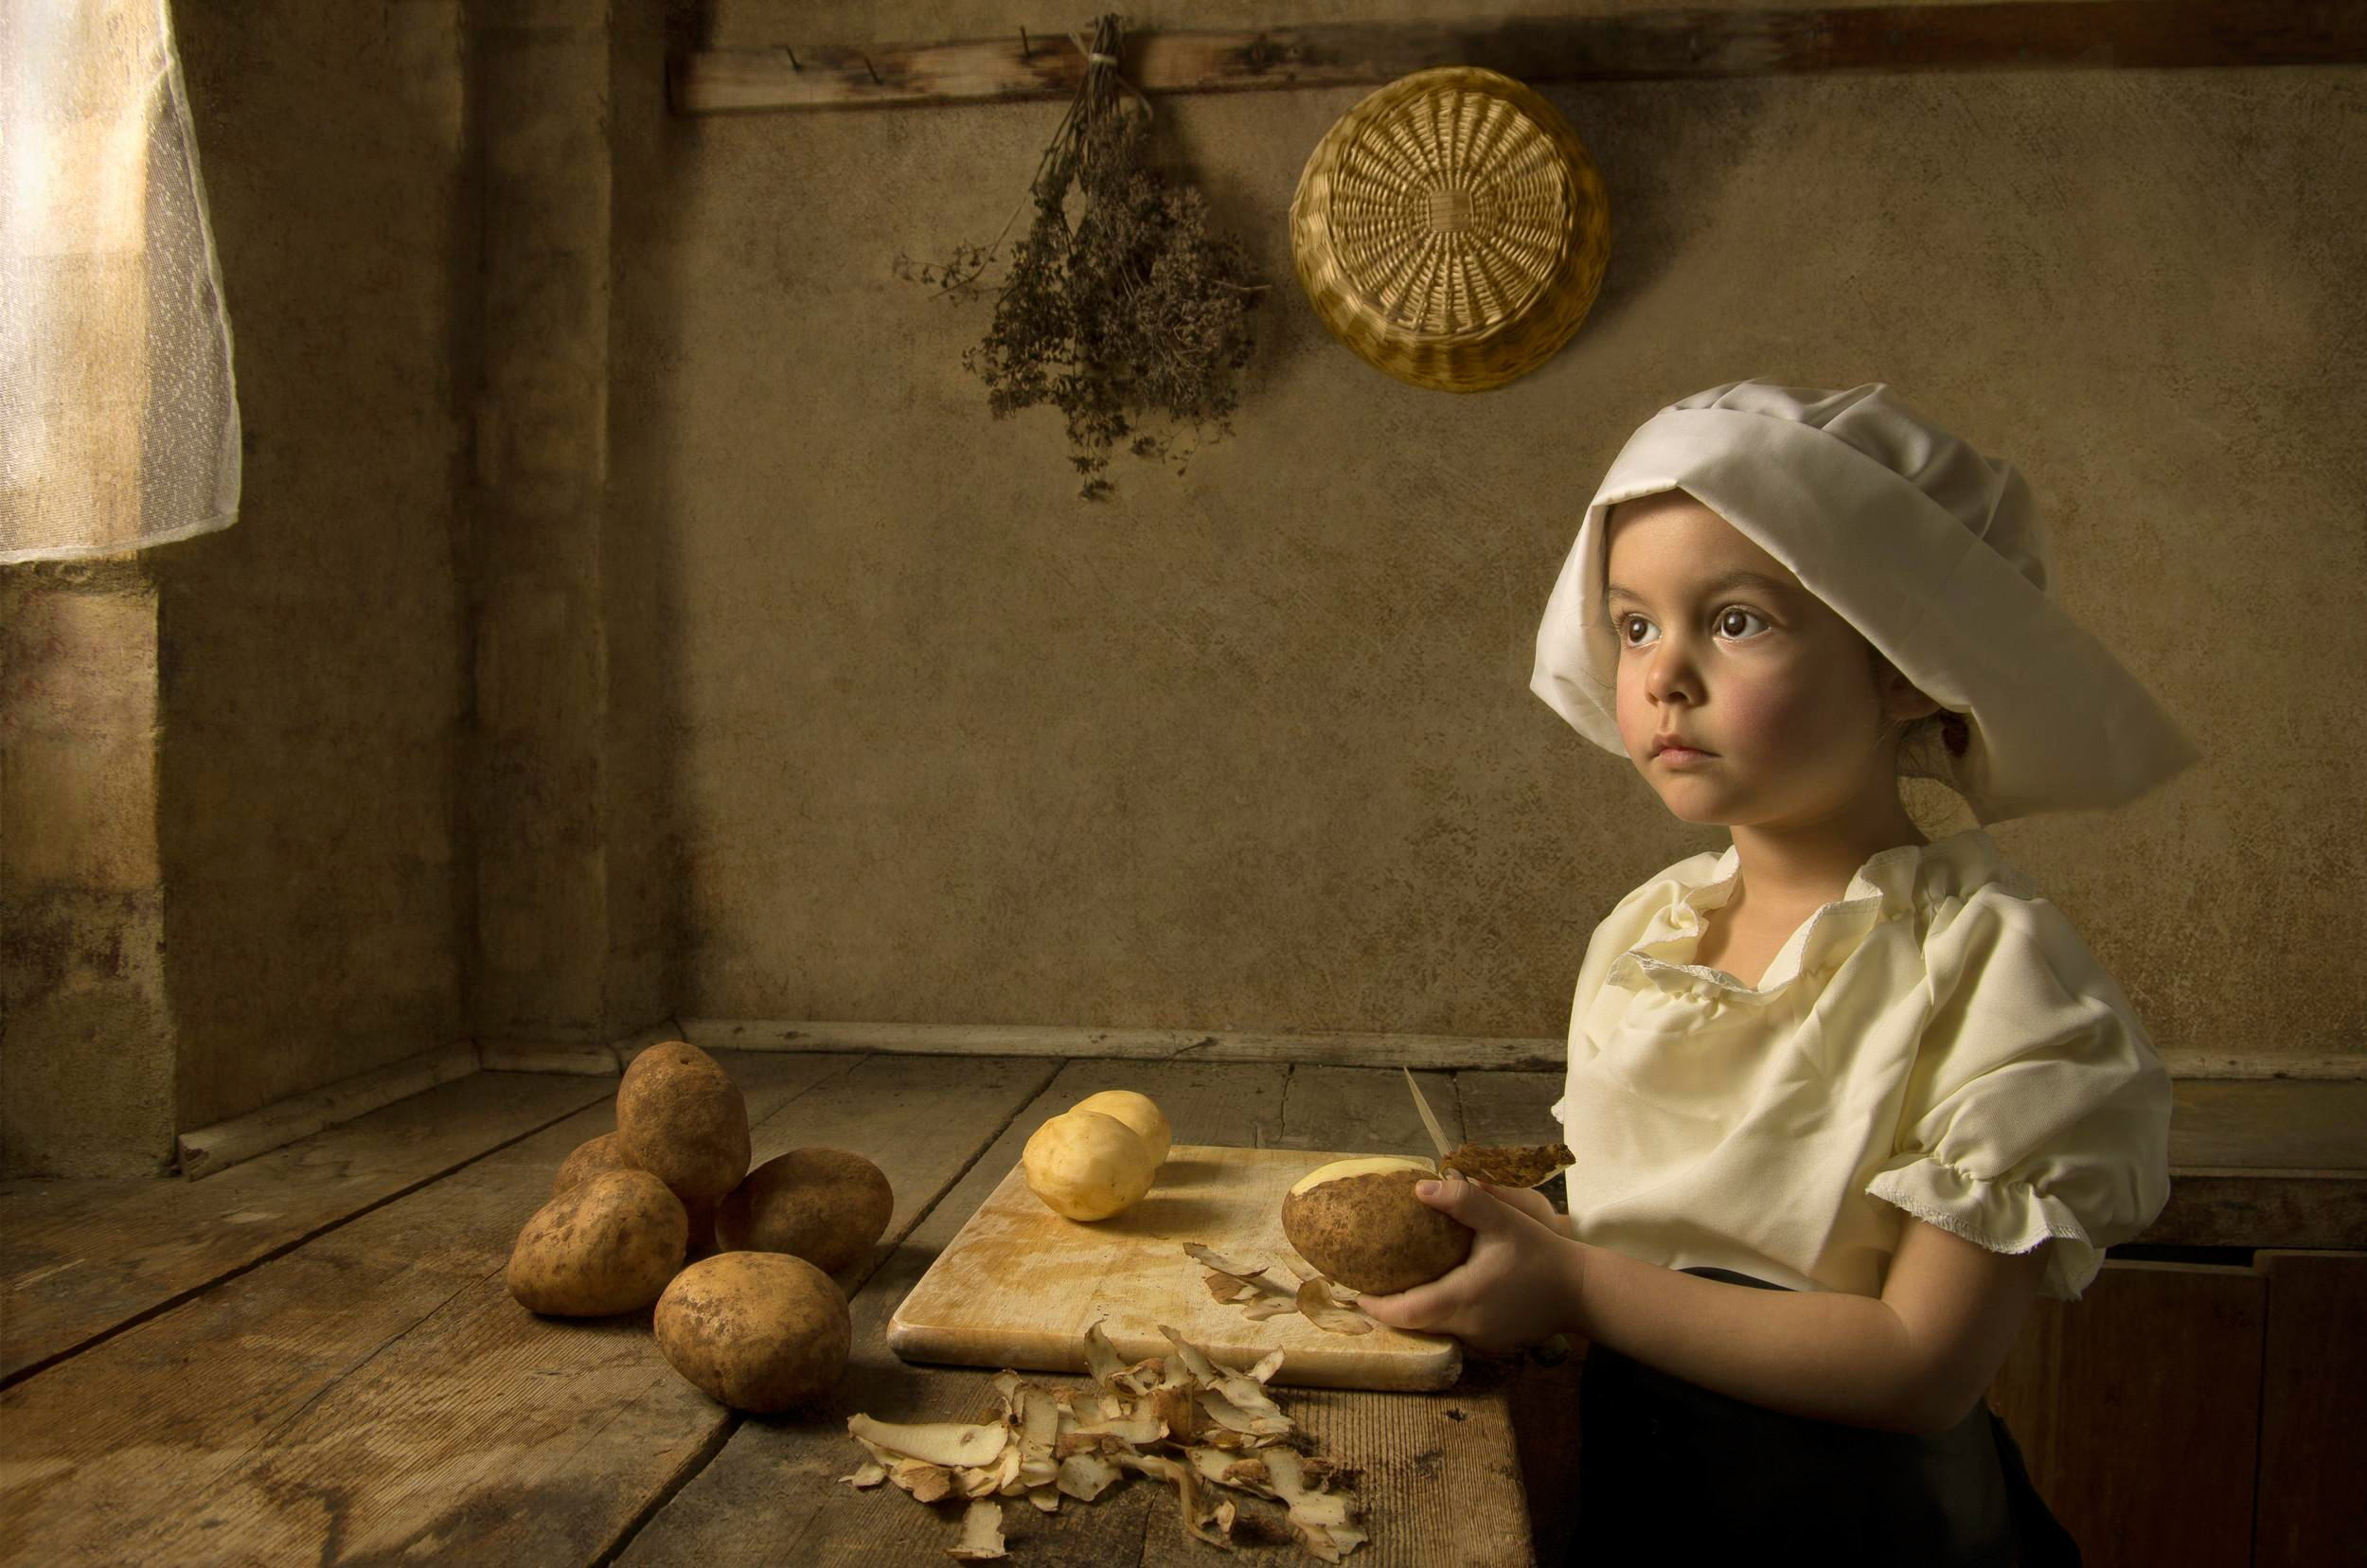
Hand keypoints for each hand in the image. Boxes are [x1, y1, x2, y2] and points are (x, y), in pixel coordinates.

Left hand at [1356, 1176, 1586, 1353]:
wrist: (1584, 1291)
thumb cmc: (1541, 1254)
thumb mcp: (1504, 1220)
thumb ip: (1464, 1201)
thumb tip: (1421, 1187)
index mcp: (1463, 1298)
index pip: (1406, 1312)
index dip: (1376, 1306)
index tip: (1354, 1292)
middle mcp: (1468, 1327)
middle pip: (1415, 1324)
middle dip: (1389, 1309)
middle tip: (1367, 1284)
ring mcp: (1481, 1341)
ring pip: (1435, 1330)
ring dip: (1414, 1313)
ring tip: (1395, 1286)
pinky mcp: (1493, 1343)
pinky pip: (1455, 1331)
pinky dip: (1439, 1315)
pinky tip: (1436, 1292)